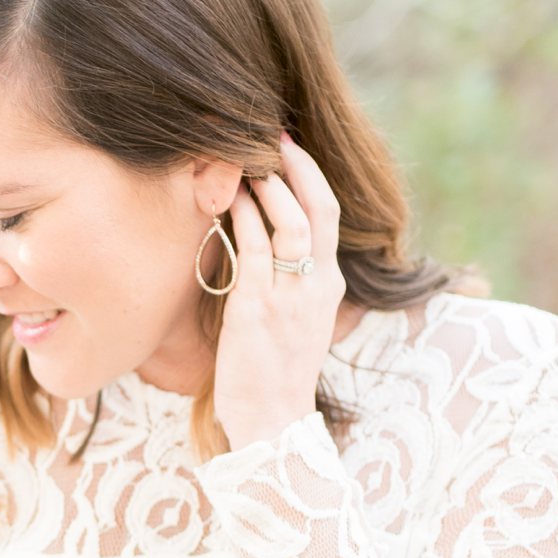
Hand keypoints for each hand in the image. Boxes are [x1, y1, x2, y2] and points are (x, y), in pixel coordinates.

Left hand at [212, 134, 348, 452]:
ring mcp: (290, 296)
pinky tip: (226, 198)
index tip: (289, 148)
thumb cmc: (275, 373)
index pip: (330, 216)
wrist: (272, 422)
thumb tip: (265, 241)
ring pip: (290, 223)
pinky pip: (254, 249)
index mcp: (330, 286)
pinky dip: (242, 217)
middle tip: (274, 134)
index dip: (311, 177)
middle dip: (299, 165)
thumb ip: (291, 282)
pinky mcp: (257, 308)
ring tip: (248, 160)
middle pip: (320, 208)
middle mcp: (318, 286)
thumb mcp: (296, 321)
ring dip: (269, 185)